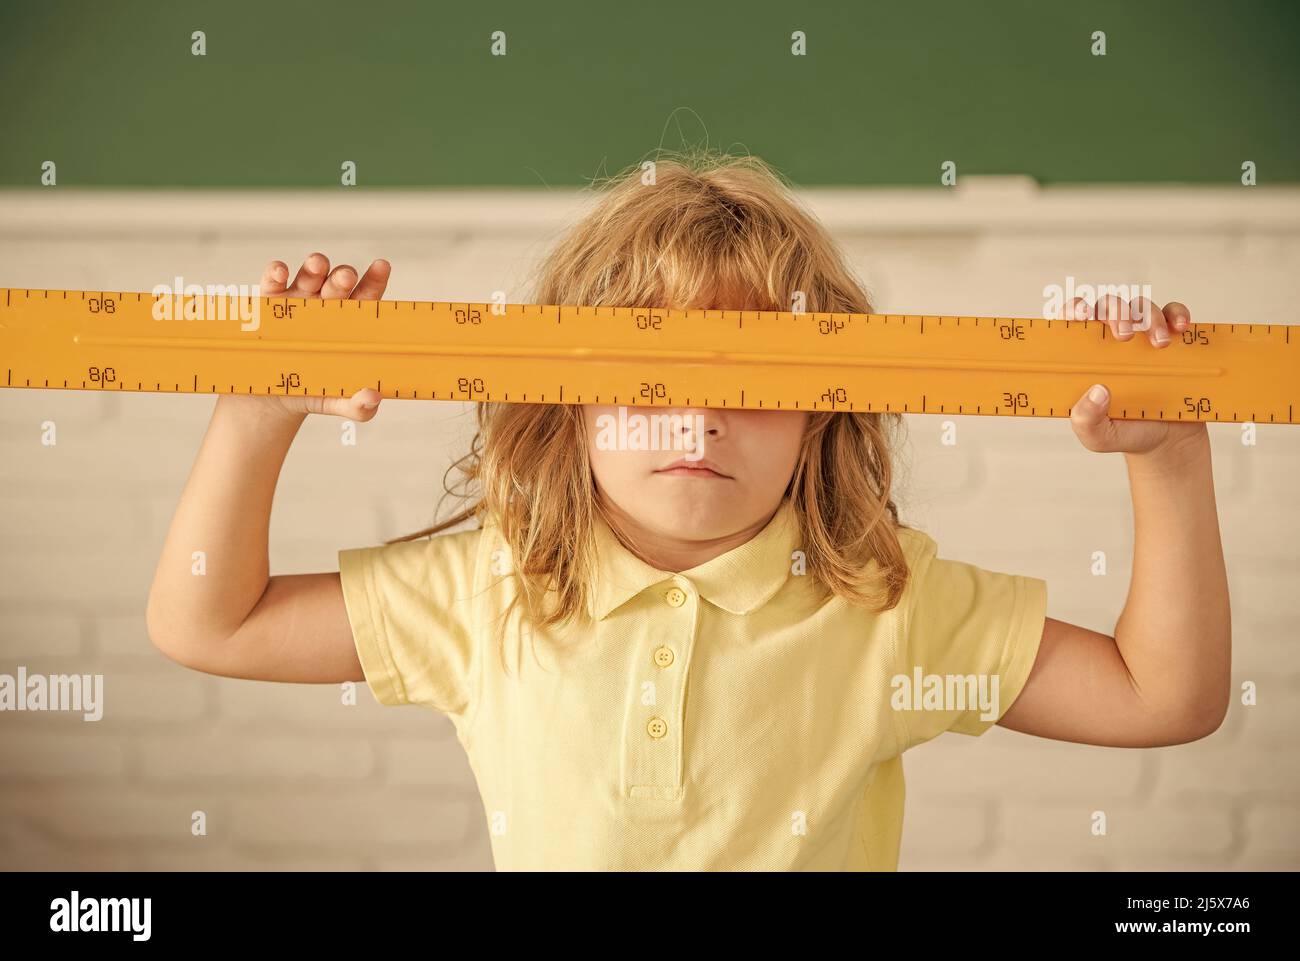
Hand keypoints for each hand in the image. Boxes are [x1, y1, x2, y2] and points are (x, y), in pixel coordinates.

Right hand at [254, 252, 391, 420]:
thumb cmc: (314, 394)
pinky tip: (279, 272)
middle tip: (345, 276)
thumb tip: (373, 397)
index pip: (367, 297)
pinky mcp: (267, 306)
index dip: (374, 280)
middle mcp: (325, 306)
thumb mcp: (339, 404)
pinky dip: (274, 274)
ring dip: (313, 267)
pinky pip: (271, 285)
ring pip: (307, 277)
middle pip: (338, 284)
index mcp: (350, 323)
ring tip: (317, 264)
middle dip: (341, 277)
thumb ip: (360, 407)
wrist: (271, 401)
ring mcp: (297, 302)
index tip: (381, 265)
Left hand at [1062, 294, 1208, 456]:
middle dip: (1115, 312)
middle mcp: (1109, 340)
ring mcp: (1141, 337)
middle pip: (1107, 306)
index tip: (1081, 314)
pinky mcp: (1171, 338)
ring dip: (1149, 317)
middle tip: (1124, 336)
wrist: (1168, 441)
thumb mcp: (1097, 436)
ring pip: (1141, 306)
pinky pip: (1174, 313)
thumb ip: (1086, 420)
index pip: (1070, 321)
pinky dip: (1178, 314)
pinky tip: (1180, 329)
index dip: (1072, 308)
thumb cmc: (1124, 431)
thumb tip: (1096, 392)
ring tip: (1160, 345)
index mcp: (1084, 357)